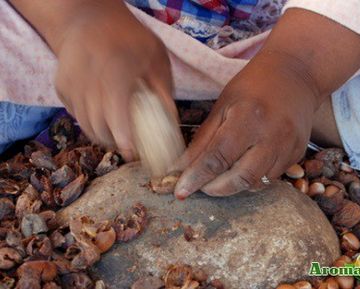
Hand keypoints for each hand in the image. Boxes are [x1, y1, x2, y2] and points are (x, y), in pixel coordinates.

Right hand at [54, 4, 174, 160]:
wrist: (86, 17)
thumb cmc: (127, 36)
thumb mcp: (156, 58)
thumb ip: (163, 91)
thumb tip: (172, 122)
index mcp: (115, 77)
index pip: (117, 121)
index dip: (125, 143)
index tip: (134, 153)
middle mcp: (88, 84)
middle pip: (98, 129)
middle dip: (114, 143)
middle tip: (129, 144)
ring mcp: (70, 86)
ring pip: (84, 125)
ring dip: (101, 134)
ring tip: (117, 132)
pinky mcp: (60, 87)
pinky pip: (75, 114)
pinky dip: (88, 120)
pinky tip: (102, 112)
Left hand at [173, 52, 316, 197]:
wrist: (296, 75)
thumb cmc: (253, 85)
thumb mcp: (222, 106)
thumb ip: (203, 140)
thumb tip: (181, 167)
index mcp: (247, 118)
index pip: (217, 158)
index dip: (196, 178)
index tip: (180, 192)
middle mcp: (272, 136)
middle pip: (240, 178)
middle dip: (215, 189)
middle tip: (201, 187)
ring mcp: (289, 146)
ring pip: (257, 183)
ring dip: (234, 185)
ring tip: (221, 176)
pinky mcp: (298, 154)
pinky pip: (271, 177)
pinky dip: (253, 178)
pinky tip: (244, 166)